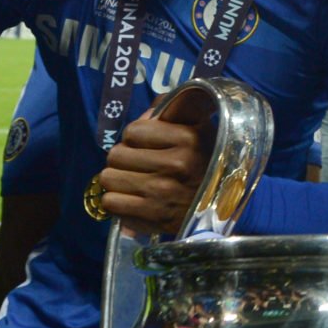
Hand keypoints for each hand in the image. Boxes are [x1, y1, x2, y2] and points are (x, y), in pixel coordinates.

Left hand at [92, 95, 216, 235]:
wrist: (219, 210)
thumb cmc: (205, 165)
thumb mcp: (201, 131)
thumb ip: (176, 111)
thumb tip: (148, 112)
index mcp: (188, 138)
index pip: (132, 131)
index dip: (136, 138)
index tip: (147, 146)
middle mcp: (176, 164)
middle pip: (116, 155)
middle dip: (124, 159)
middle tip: (138, 166)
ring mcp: (162, 192)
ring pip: (108, 178)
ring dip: (118, 181)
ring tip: (134, 183)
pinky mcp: (152, 216)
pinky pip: (110, 202)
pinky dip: (117, 202)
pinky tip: (132, 200)